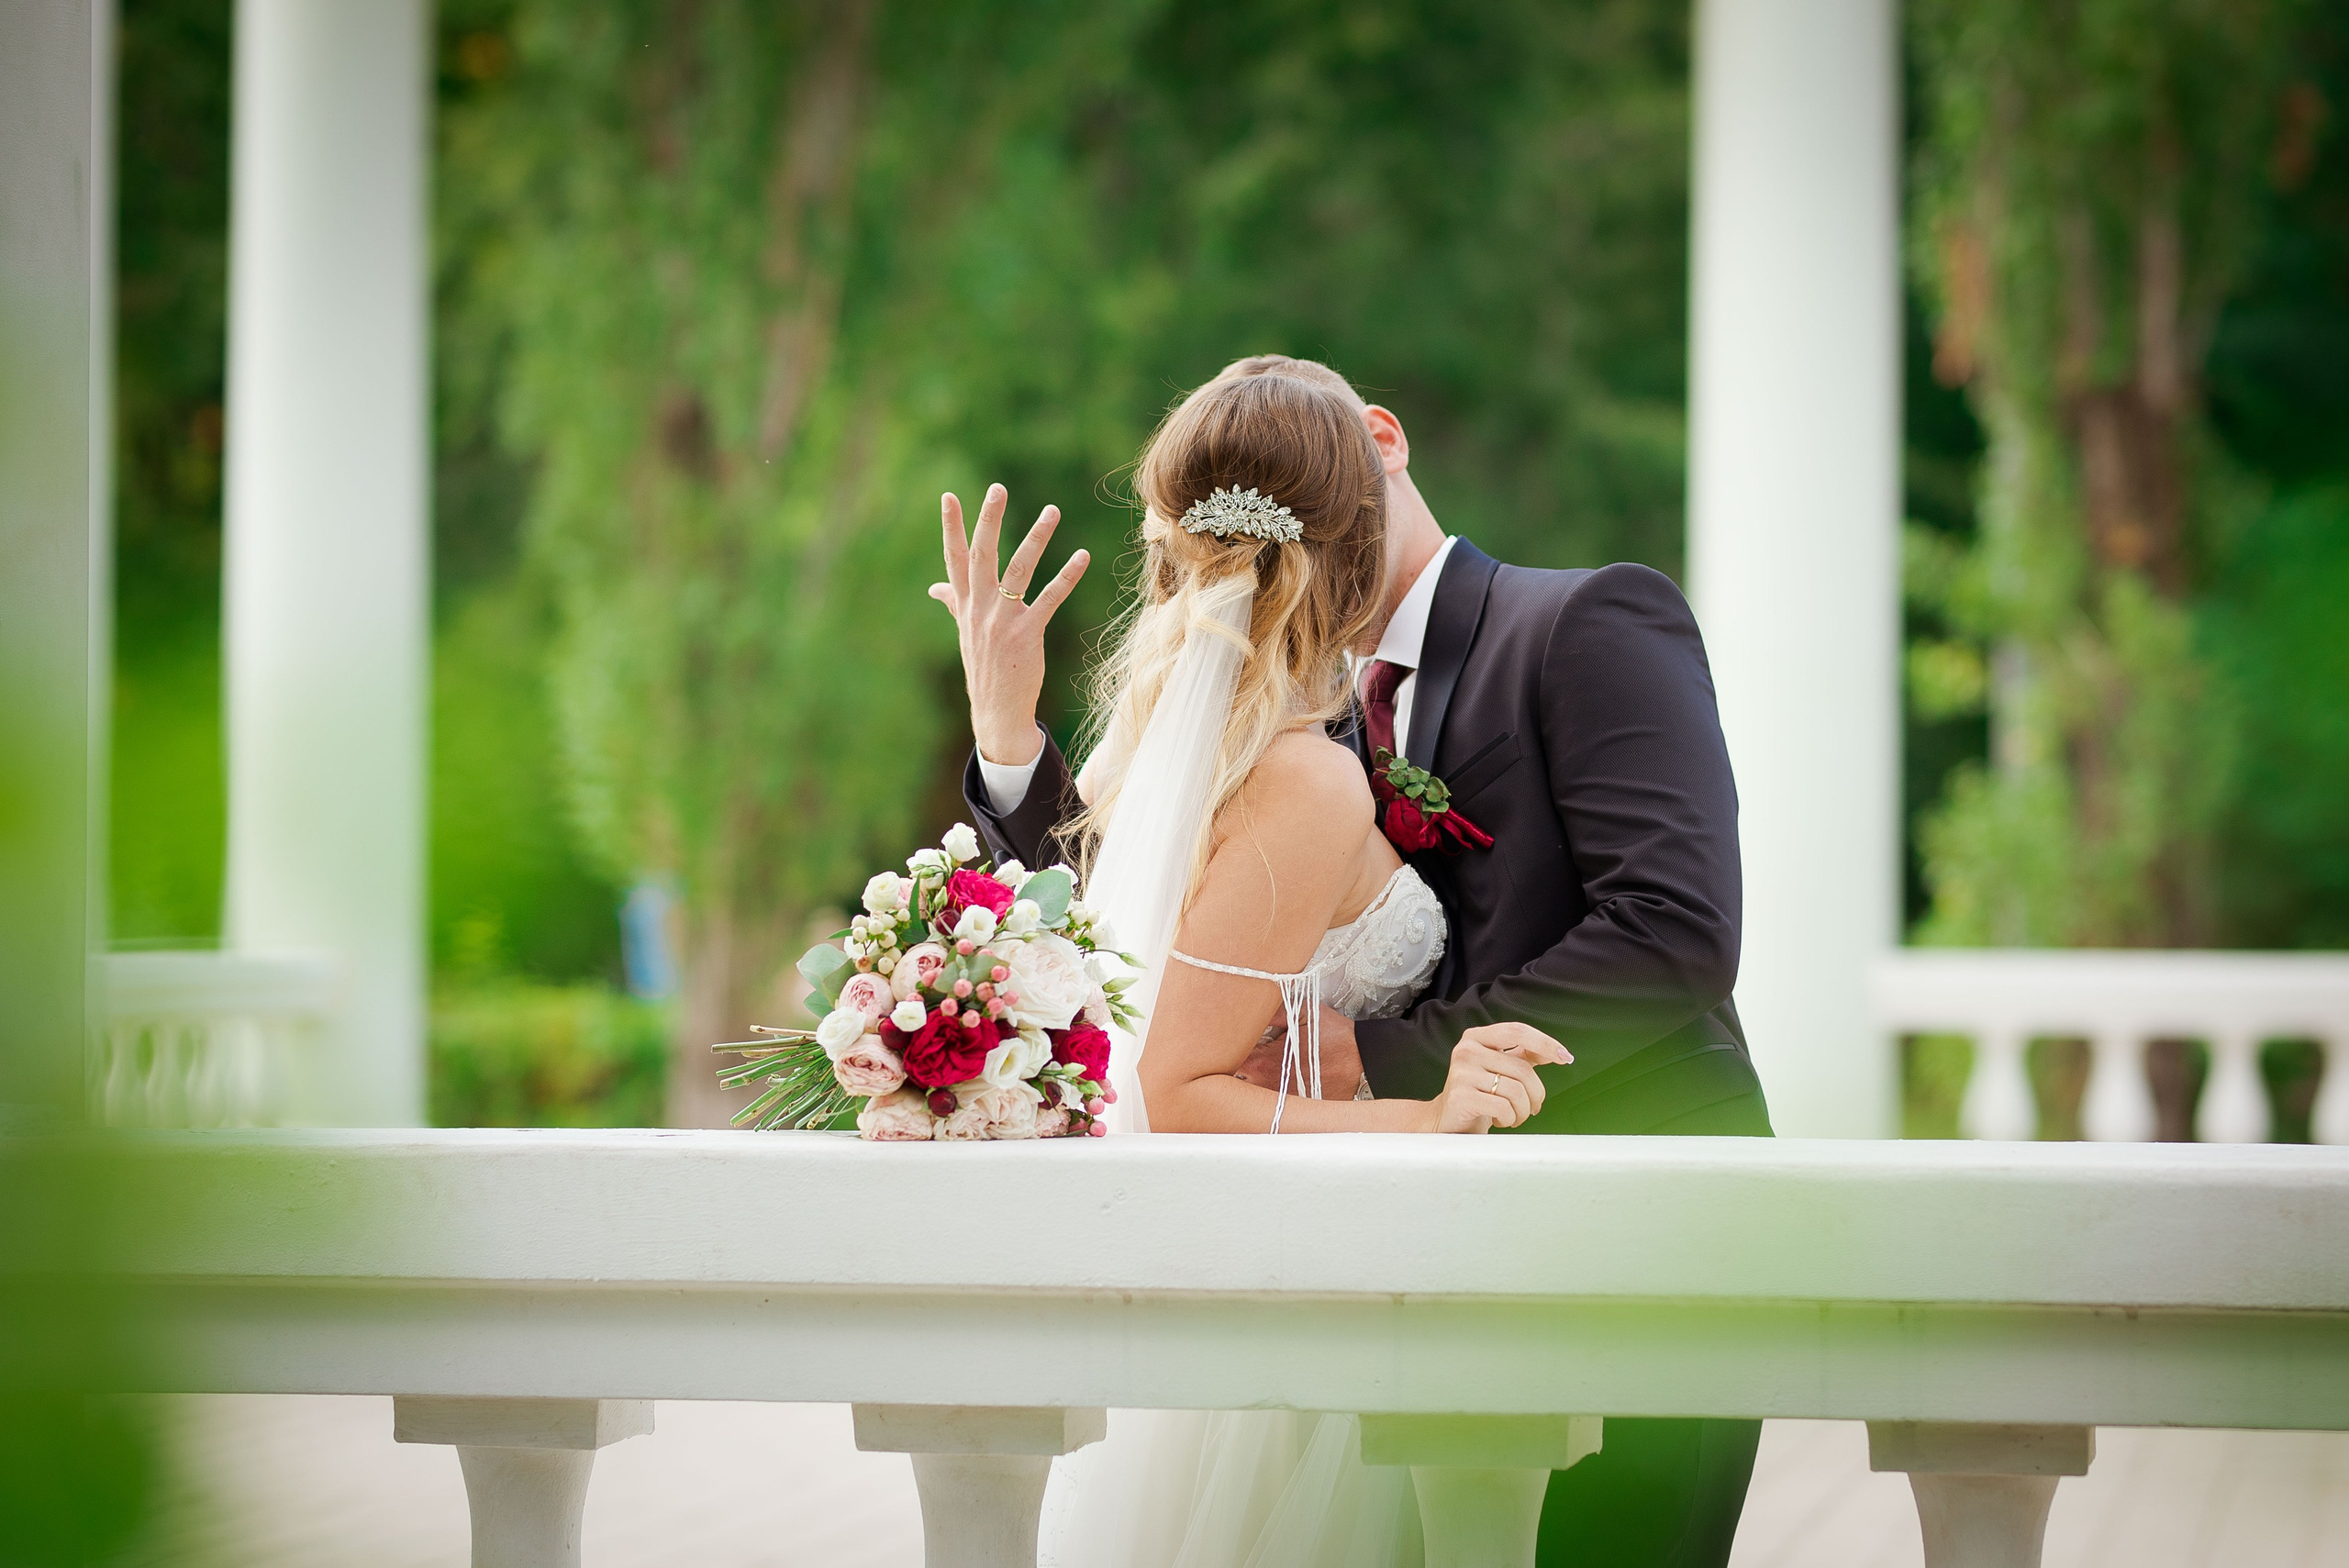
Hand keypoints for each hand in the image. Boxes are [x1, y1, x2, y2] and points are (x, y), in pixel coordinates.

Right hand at [928, 484, 1089, 766]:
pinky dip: (1067, 576)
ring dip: (1036, 537)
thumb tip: (934, 587)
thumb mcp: (965, 632)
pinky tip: (1082, 555)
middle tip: (997, 488)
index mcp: (965, 604)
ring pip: (1019, 569)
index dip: (951, 527)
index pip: (954, 559)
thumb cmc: (984, 667)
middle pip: (981, 555)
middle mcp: (980, 608)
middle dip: (988, 520)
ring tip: (1052, 511)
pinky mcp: (1027, 634)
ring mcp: (1002, 621)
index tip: (948, 496)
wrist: (996, 709)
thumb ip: (954, 603)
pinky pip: (1050, 598)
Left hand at [1232, 1006, 1364, 1099]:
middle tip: (1231, 1060)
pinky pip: (1272, 1109)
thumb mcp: (1303, 1012)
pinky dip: (1266, 1101)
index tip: (1224, 1046)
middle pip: (1234, 1083)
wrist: (1364, 1061)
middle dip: (1230, 1071)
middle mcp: (1268, 1085)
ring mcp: (1281, 1102)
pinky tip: (1273, 1088)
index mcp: (1264, 1061)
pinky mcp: (1294, 1110)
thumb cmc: (1335, 1037)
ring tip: (1252, 1073)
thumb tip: (1250, 1004)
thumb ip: (1273, 1010)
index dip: (1223, 1053)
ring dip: (1247, 1086)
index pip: (1227, 1061)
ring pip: (1250, 1098)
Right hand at [1426, 1023, 1572, 1133]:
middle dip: (1536, 1093)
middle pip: (1523, 1069)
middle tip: (1533, 1107)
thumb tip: (1554, 1052)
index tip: (1565, 1057)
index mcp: (1477, 1037)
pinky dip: (1510, 1118)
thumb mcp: (1499, 1069)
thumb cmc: (1478, 1094)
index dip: (1545, 1043)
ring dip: (1523, 1111)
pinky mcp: (1461, 1096)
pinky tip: (1501, 1119)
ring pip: (1516, 1091)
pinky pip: (1503, 1107)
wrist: (1448, 1121)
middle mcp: (1467, 1050)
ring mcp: (1462, 1072)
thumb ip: (1522, 1056)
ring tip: (1514, 1116)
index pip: (1518, 1032)